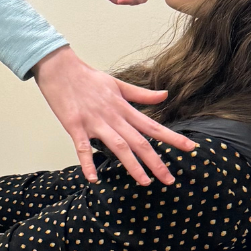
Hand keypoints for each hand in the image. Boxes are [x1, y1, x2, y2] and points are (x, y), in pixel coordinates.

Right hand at [31, 45, 197, 184]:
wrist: (60, 68)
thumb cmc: (87, 76)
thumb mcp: (118, 83)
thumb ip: (141, 94)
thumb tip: (165, 95)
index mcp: (124, 108)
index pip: (153, 126)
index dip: (173, 138)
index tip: (190, 148)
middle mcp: (113, 117)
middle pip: (139, 142)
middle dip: (156, 162)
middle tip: (170, 179)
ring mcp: (94, 122)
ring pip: (118, 147)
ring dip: (132, 166)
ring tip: (145, 182)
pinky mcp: (75, 126)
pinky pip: (82, 148)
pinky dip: (88, 163)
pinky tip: (93, 179)